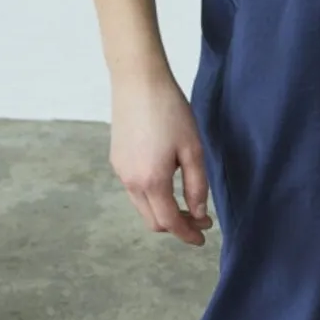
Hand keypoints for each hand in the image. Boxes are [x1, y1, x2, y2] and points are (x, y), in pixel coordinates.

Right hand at [110, 66, 213, 246]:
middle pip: (153, 221)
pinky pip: (135, 191)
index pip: (170, 222)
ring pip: (142, 207)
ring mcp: (120, 171)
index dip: (187, 234)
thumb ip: (197, 186)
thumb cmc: (171, 111)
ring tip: (187, 202)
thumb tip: (199, 214)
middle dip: (177, 226)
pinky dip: (153, 197)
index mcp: (151, 181)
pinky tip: (168, 183)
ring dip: (164, 212)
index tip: (202, 238)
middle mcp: (131, 182)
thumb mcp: (193, 150)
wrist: (138, 80)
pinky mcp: (116, 160)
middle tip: (200, 219)